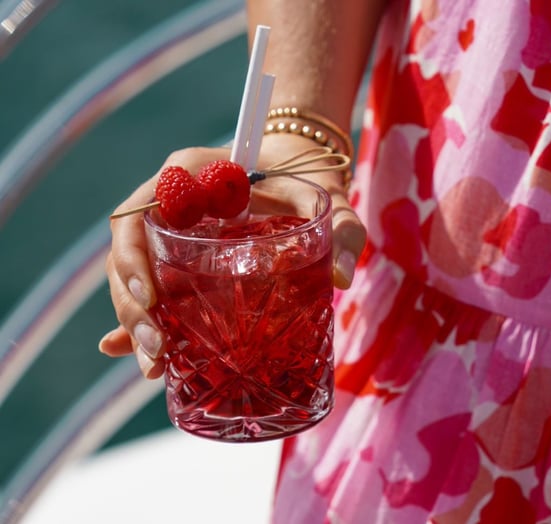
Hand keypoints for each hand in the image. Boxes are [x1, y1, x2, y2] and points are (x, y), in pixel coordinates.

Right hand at [99, 137, 365, 378]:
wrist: (297, 169)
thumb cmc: (307, 180)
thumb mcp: (327, 200)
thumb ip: (342, 229)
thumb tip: (343, 279)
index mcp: (194, 174)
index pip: (143, 210)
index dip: (134, 257)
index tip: (153, 299)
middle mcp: (173, 199)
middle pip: (128, 249)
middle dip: (132, 304)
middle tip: (157, 348)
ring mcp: (173, 228)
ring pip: (132, 272)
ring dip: (135, 320)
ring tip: (155, 365)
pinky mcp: (179, 254)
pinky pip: (151, 285)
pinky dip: (145, 322)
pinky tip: (147, 360)